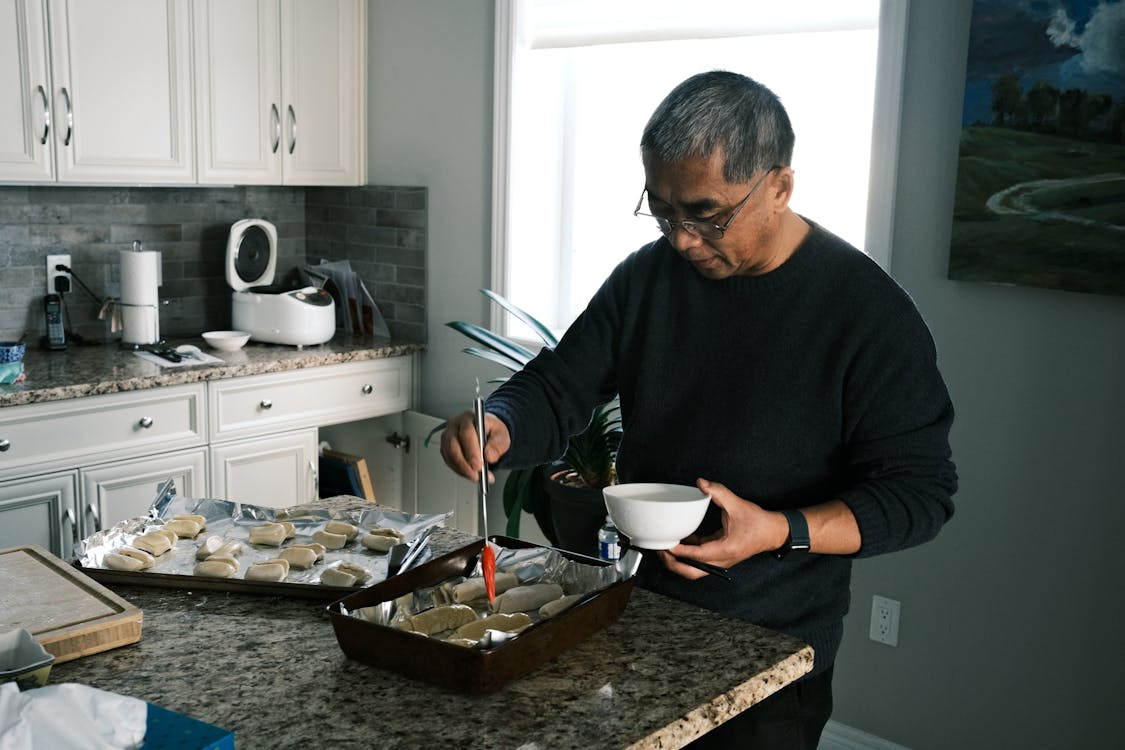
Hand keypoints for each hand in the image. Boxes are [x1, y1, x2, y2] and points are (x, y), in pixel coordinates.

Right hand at [439, 410, 510, 482]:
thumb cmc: (492, 431)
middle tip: (476, 474)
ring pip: (449, 455)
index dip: (471, 450)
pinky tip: (470, 474)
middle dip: (465, 463)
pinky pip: (449, 461)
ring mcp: (448, 436)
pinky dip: (459, 470)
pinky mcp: (445, 448)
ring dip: (462, 469)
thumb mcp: (501, 435)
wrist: (486, 433)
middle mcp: (455, 425)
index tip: (479, 464)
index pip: (466, 432)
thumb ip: (497, 444)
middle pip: (453, 445)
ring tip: (476, 476)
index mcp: (469, 417)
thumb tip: (489, 455)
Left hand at [657, 478, 787, 579]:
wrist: (773, 533)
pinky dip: (687, 554)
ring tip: (664, 548)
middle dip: (673, 564)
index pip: (697, 555)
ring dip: (678, 562)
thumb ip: (718, 492)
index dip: (680, 551)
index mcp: (726, 549)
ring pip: (694, 569)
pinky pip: (698, 560)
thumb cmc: (758, 523)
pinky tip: (678, 542)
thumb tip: (701, 483)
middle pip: (691, 571)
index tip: (666, 545)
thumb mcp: (737, 504)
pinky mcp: (718, 557)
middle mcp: (721, 560)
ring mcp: (720, 561)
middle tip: (660, 550)